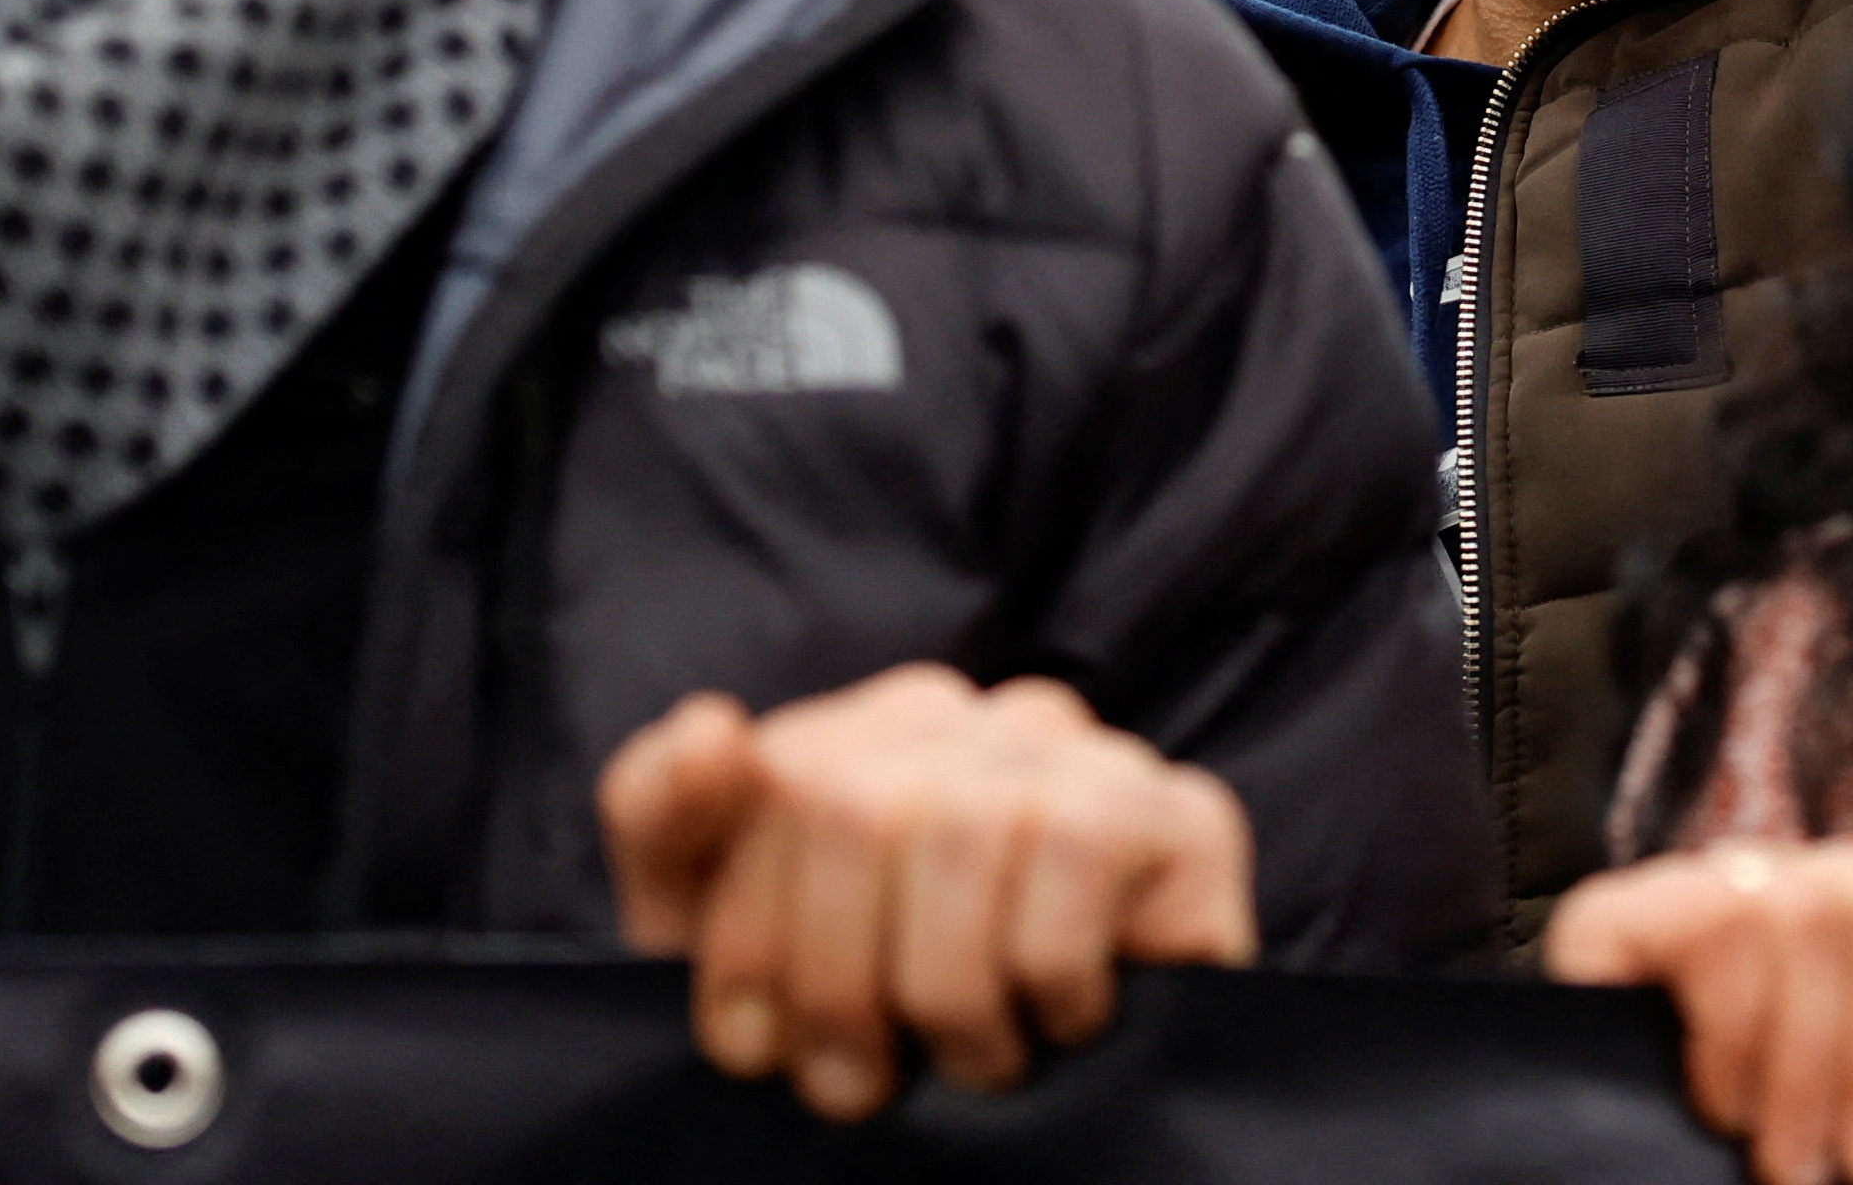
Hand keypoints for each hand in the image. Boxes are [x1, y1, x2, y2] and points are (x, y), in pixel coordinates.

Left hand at [596, 666, 1258, 1119]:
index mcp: (866, 736)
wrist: (1071, 1133)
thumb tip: (710, 726)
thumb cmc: (884, 1034)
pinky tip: (1062, 1020)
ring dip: (948, 997)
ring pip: (959, 830)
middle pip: (852, 803)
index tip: (752, 1046)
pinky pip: (1075, 854)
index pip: (771, 777)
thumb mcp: (727, 943)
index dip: (747, 936)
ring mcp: (1087, 756)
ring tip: (969, 1060)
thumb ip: (668, 821)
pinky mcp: (1185, 811)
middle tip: (859, 1082)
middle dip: (837, 981)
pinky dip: (1048, 977)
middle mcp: (981, 719)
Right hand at [1540, 760, 1852, 1184]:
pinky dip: (1739, 1040)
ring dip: (1811, 1066)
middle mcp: (1803, 870)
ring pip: (1812, 912)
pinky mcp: (1625, 913)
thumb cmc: (1821, 1127)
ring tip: (1800, 1164)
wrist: (1646, 1165)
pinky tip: (1727, 1107)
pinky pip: (1721, 932)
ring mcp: (1712, 883)